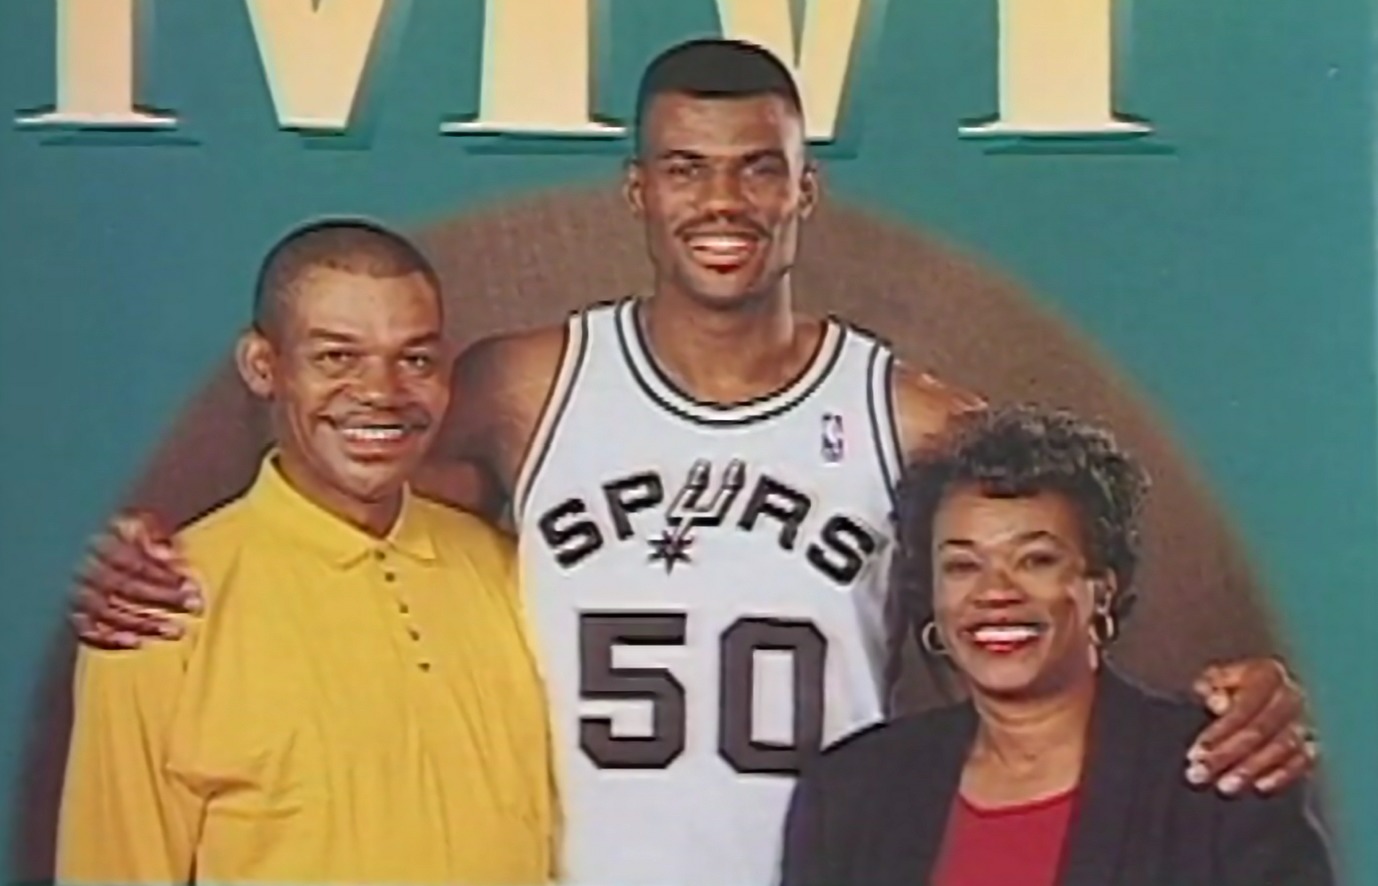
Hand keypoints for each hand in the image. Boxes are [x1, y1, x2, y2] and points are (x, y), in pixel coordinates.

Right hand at [69, 511, 201, 648]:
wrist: (105, 543)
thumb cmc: (138, 533)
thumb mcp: (147, 521)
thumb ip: (159, 534)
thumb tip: (168, 555)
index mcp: (102, 540)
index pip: (134, 562)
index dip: (163, 576)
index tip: (192, 586)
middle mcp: (84, 566)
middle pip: (123, 587)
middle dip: (163, 599)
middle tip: (194, 607)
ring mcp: (77, 592)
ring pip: (108, 612)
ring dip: (145, 624)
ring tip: (176, 631)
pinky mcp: (75, 614)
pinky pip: (88, 631)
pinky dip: (112, 639)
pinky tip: (140, 643)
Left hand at [1186, 658, 1317, 794]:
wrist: (1282, 683)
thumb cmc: (1243, 682)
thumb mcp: (1224, 675)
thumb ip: (1216, 683)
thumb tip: (1217, 700)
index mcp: (1268, 674)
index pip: (1242, 709)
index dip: (1219, 733)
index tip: (1195, 754)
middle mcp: (1293, 696)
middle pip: (1258, 731)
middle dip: (1226, 755)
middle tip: (1199, 775)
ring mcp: (1308, 719)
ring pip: (1280, 748)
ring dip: (1250, 769)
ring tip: (1224, 786)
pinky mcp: (1317, 740)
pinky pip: (1304, 761)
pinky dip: (1283, 775)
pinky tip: (1260, 787)